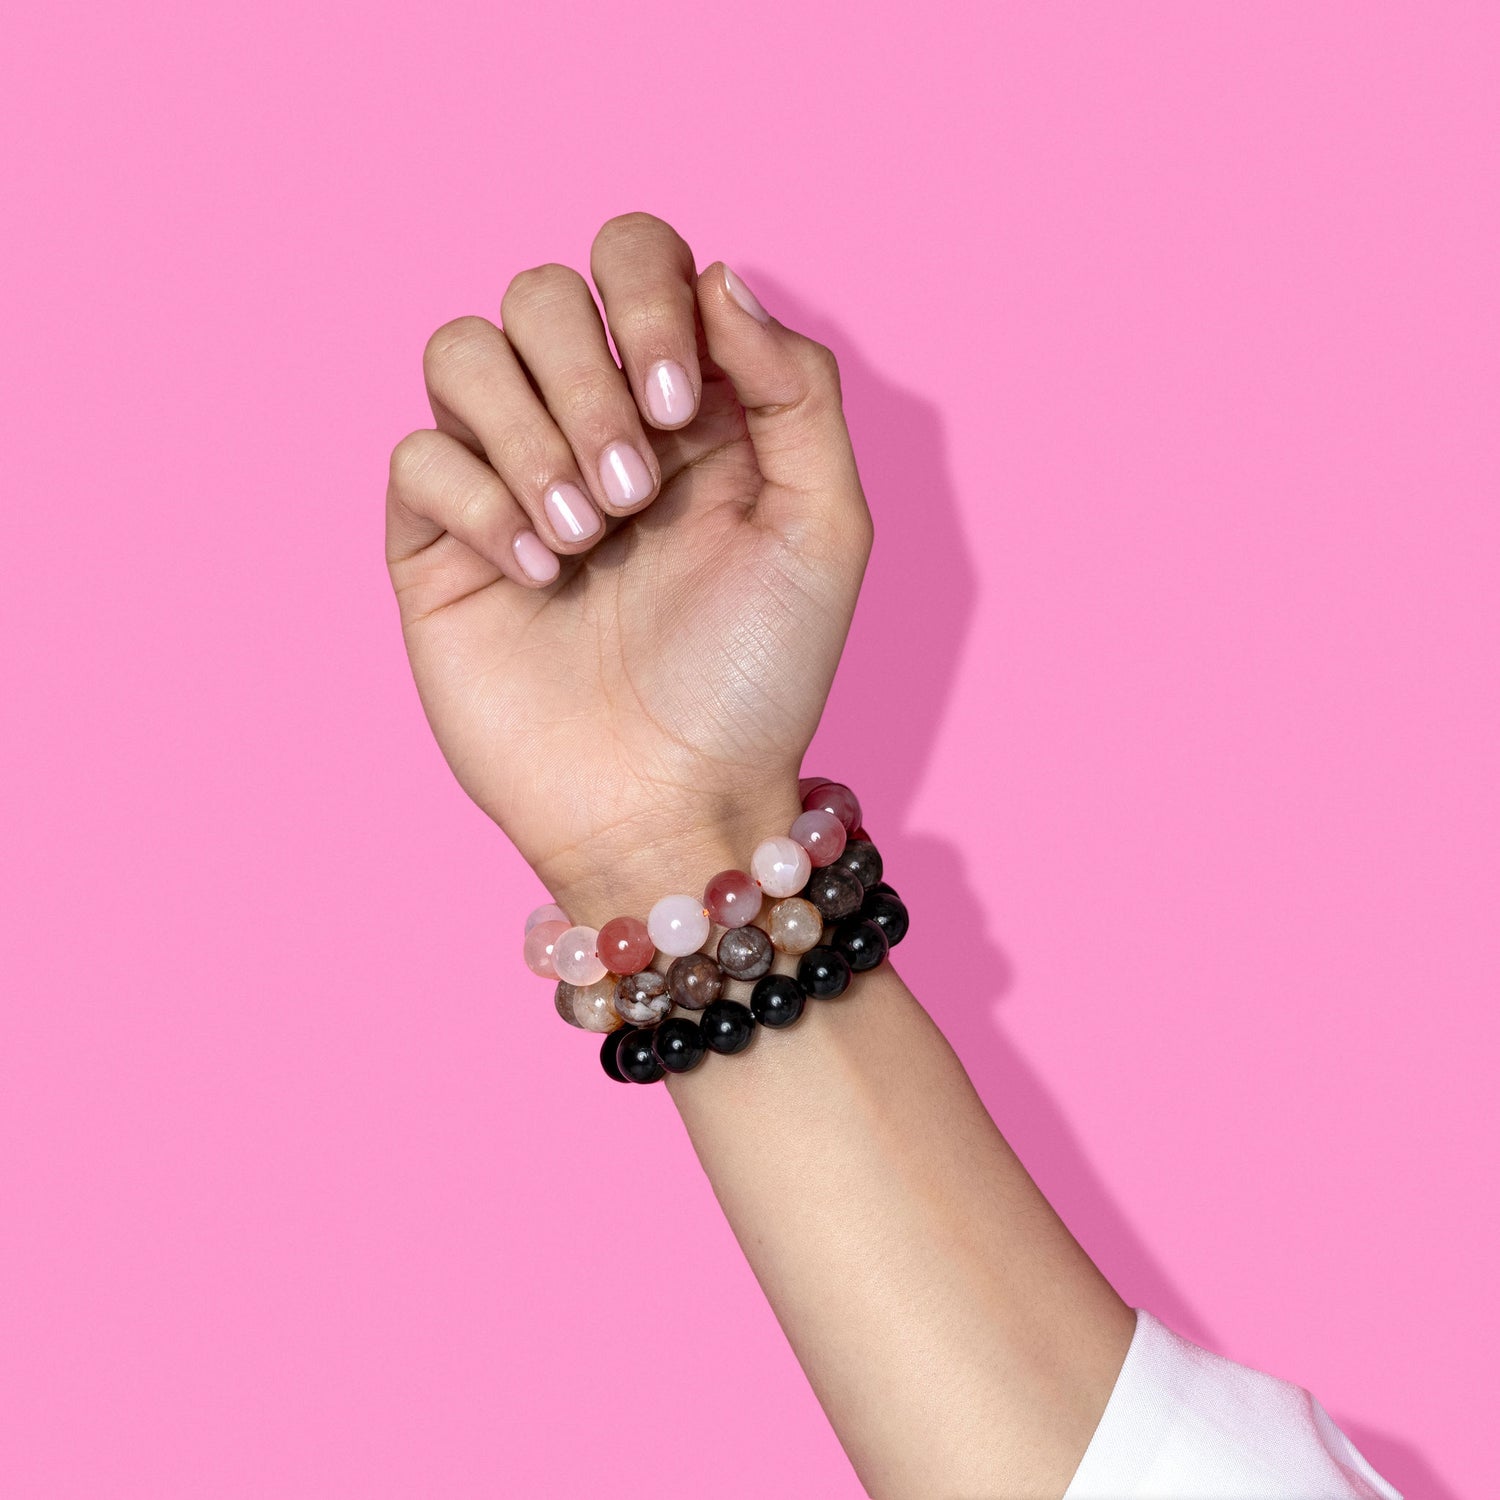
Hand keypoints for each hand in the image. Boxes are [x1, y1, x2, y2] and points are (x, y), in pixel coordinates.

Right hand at [385, 213, 871, 921]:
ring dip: (527, 435)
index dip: (647, 299)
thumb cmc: (759, 680)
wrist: (672, 807)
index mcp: (684, 407)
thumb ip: (795, 389)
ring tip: (586, 539)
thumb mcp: (823, 529)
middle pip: (540, 295)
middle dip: (585, 382)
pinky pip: (415, 456)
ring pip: (460, 351)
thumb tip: (719, 275)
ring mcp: (509, 481)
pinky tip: (537, 577)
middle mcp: (590, 426)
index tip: (678, 406)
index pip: (635, 259)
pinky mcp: (440, 545)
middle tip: (633, 497)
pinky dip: (478, 502)